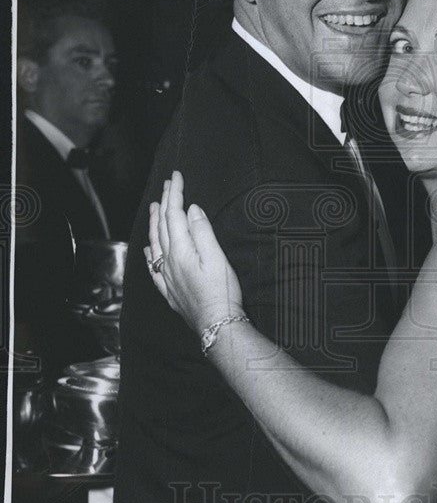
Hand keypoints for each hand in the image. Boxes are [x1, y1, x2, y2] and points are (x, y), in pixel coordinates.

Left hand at [146, 170, 243, 335]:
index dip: (175, 194)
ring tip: (153, 207)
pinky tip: (149, 248)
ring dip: (154, 222)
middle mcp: (169, 260)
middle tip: (168, 184)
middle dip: (164, 202)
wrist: (217, 325)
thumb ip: (202, 231)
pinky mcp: (170, 289)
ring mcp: (167, 275)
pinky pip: (153, 265)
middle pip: (163, 225)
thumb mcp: (217, 257)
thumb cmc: (221, 292)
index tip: (176, 176)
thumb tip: (191, 209)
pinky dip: (150, 252)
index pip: (174, 214)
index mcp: (181, 249)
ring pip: (155, 242)